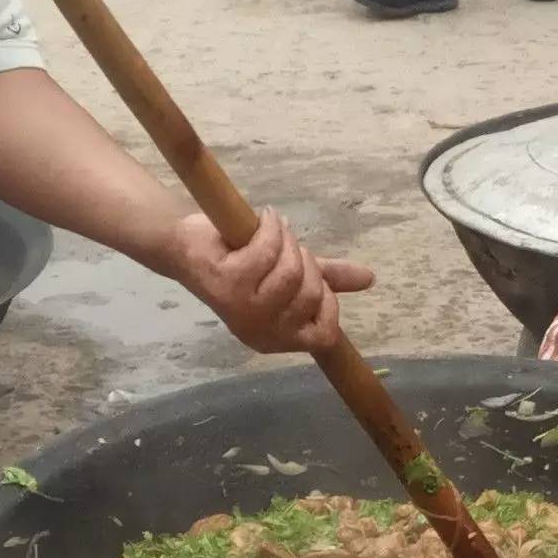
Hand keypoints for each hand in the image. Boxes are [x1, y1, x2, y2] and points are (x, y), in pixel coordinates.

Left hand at [168, 209, 372, 356]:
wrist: (188, 245)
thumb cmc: (240, 260)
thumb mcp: (292, 271)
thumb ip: (330, 279)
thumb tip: (370, 278)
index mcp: (277, 339)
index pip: (324, 333)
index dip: (327, 300)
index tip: (314, 273)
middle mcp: (260, 331)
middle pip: (310, 294)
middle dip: (305, 261)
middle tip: (287, 245)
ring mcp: (242, 309)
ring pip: (291, 272)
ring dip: (287, 242)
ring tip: (273, 230)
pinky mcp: (227, 283)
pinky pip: (268, 252)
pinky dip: (270, 228)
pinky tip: (264, 219)